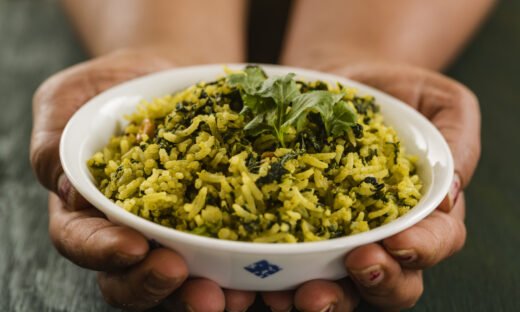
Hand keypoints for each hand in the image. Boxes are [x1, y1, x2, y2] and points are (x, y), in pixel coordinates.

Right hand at [30, 49, 255, 311]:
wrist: (159, 76)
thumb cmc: (107, 88)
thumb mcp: (68, 99)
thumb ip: (55, 143)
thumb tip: (69, 191)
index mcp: (82, 207)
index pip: (81, 240)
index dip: (104, 251)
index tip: (134, 247)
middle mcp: (124, 228)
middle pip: (129, 276)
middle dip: (155, 283)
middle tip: (184, 276)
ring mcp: (169, 229)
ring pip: (178, 277)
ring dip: (201, 291)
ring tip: (230, 294)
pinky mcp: (208, 221)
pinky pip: (220, 252)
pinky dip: (236, 268)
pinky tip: (256, 271)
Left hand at [261, 63, 479, 311]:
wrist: (339, 81)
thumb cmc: (396, 92)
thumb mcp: (441, 101)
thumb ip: (456, 141)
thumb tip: (449, 195)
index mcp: (425, 211)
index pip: (436, 242)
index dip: (423, 249)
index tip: (398, 242)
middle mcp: (384, 235)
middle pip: (393, 281)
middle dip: (378, 282)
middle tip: (356, 265)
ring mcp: (339, 238)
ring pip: (342, 287)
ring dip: (326, 298)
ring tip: (302, 294)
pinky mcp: (298, 232)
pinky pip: (293, 266)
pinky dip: (280, 282)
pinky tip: (264, 286)